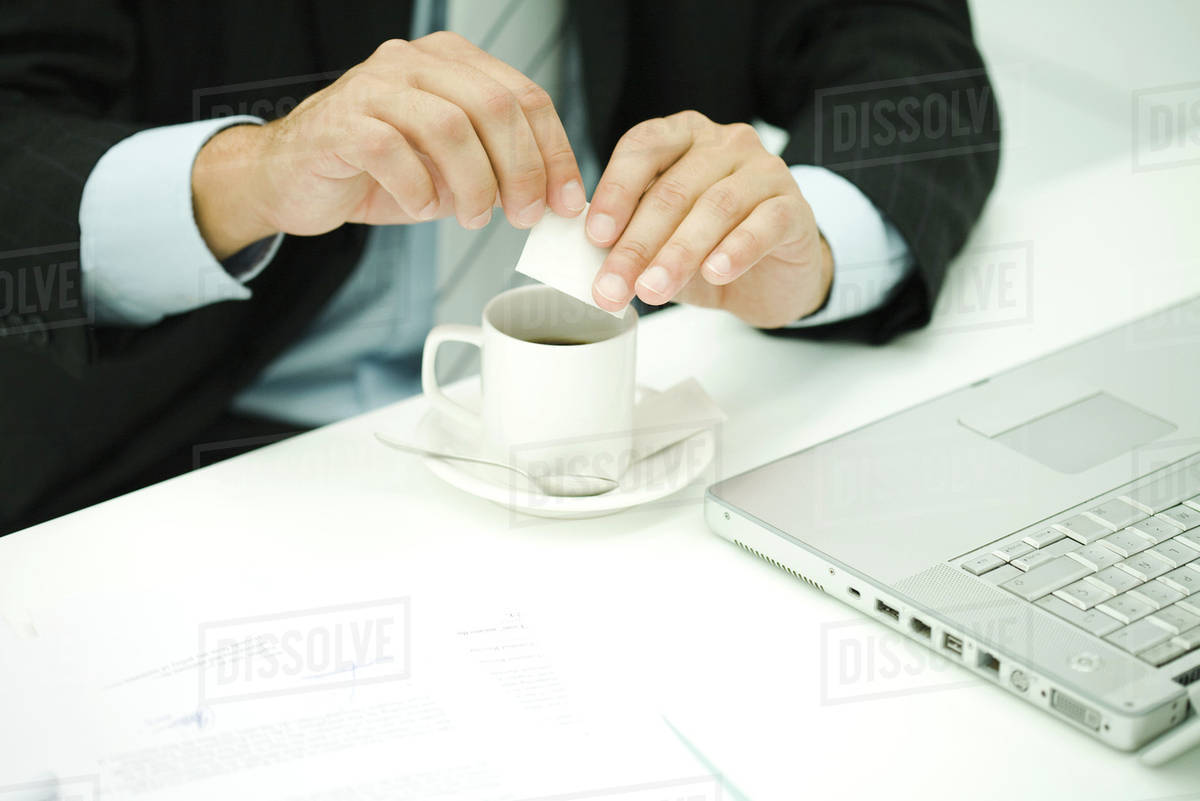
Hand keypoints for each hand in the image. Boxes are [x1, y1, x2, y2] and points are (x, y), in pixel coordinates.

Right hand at [192, 33, 584, 258]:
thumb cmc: (377, 170)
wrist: (293, 178)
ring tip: (473, 218)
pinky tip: (421, 209)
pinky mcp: (341, 124)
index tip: (567, 201)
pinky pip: (394, 152)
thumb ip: (497, 167)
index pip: (525, 95)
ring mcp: (373, 87)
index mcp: (451, 62)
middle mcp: (413, 62)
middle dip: (522, 170)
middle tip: (524, 215)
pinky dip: (418, 191)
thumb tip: (552, 197)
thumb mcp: (452, 166)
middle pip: (495, 106)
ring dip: (474, 184)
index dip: (554, 152)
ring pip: (450, 126)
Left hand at [585, 111, 832, 328]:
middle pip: (674, 188)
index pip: (643, 148)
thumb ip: (630, 240)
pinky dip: (736, 250)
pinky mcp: (794, 207)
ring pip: (716, 207)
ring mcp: (765, 171)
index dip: (616, 191)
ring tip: (653, 290)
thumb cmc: (711, 249)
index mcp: (683, 137)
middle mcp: (725, 143)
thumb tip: (590, 258)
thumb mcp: (661, 243)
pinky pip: (764, 223)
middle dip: (638, 242)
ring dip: (678, 253)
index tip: (595, 235)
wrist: (773, 278)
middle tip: (614, 285)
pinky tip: (715, 273)